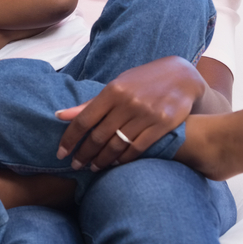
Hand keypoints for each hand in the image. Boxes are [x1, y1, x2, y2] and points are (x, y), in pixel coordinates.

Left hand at [54, 57, 204, 170]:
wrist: (182, 76)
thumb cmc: (143, 81)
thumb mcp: (117, 85)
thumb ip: (91, 103)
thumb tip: (61, 115)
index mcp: (112, 90)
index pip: (84, 119)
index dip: (70, 139)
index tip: (61, 153)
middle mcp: (127, 102)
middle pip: (98, 136)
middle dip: (84, 154)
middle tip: (76, 165)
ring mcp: (145, 114)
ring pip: (117, 145)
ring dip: (102, 160)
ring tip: (94, 167)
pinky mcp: (162, 125)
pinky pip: (137, 148)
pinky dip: (124, 159)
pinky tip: (115, 163)